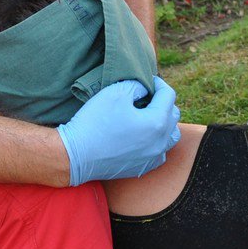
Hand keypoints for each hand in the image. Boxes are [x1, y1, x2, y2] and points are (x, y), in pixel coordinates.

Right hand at [56, 76, 180, 184]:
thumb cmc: (95, 121)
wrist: (75, 155)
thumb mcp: (116, 92)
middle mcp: (160, 143)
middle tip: (147, 96)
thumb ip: (138, 85)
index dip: (159, 83)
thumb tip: (146, 89)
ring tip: (148, 116)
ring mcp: (153, 158)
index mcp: (157, 123)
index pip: (169, 95)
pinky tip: (142, 137)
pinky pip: (159, 152)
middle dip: (163, 102)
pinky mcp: (142, 168)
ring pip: (170, 137)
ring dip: (163, 123)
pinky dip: (155, 142)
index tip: (148, 80)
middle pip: (173, 116)